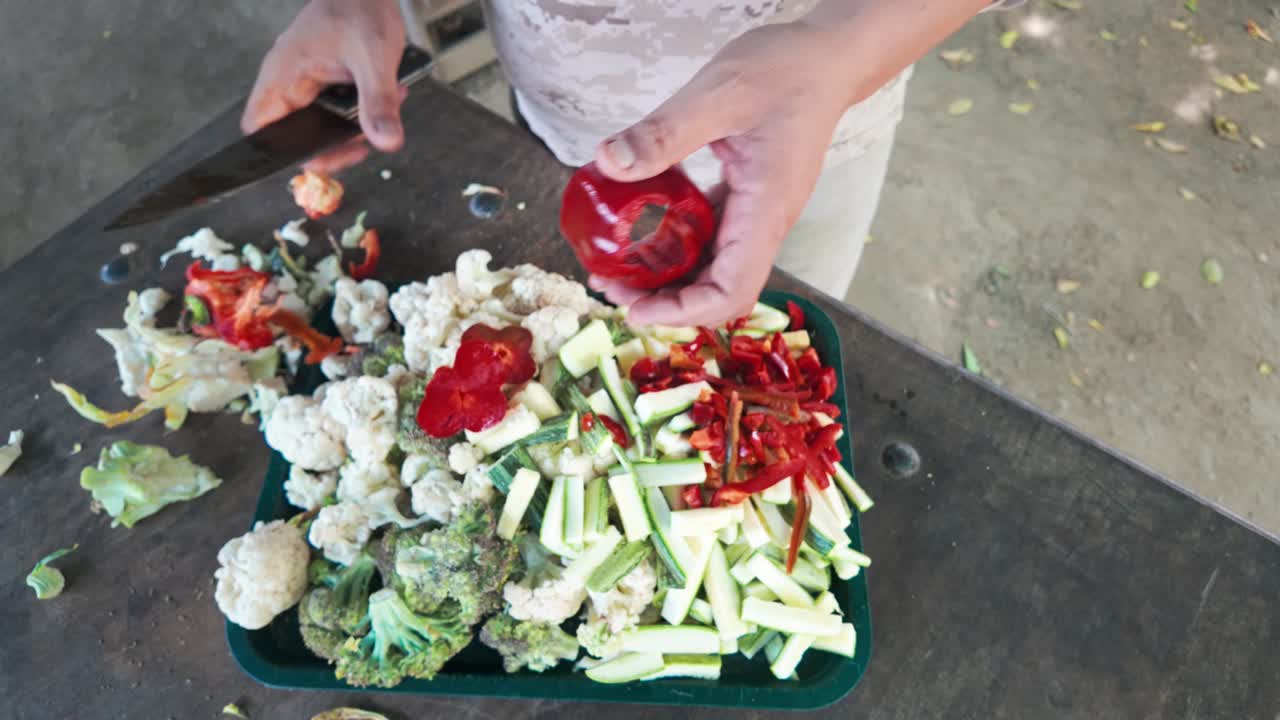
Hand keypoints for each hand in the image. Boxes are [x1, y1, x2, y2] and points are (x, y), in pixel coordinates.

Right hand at [242, 0, 407, 173]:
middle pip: (297, 136)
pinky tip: (387, 95)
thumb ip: (378, 102)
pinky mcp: (329, 83)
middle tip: (363, 142)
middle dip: (335, 144)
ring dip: (357, 126)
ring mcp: (310, 83)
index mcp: (284, 74)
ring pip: (324, 127)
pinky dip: (365, 111)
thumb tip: (386, 141)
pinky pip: (341, 112)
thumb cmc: (361, 8)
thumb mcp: (374, 57)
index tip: (318, 158)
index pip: (258, 127)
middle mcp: (291, 82)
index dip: (278, 152)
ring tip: (385, 104)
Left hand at [588, 22, 855, 326]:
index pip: (730, 290)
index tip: (637, 310)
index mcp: (765, 210)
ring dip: (667, 277)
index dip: (684, 312)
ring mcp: (757, 213)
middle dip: (665, 300)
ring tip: (618, 267)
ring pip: (712, 268)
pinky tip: (642, 231)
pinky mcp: (747, 198)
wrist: (827, 58)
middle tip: (612, 285)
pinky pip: (711, 238)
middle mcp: (764, 222)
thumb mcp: (717, 95)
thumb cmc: (787, 71)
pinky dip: (676, 245)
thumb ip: (664, 133)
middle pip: (717, 290)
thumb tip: (610, 163)